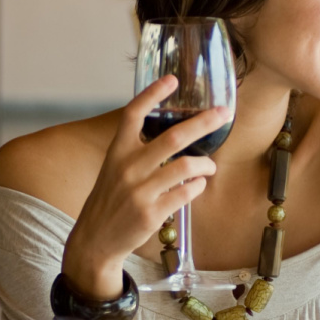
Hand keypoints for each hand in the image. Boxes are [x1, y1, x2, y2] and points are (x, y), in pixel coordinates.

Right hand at [62, 75, 231, 298]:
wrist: (95, 239)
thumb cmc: (110, 199)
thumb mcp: (114, 168)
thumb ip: (136, 150)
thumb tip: (172, 133)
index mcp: (117, 151)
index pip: (133, 113)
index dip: (153, 94)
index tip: (173, 79)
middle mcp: (128, 167)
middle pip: (173, 137)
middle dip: (204, 122)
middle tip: (224, 113)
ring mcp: (140, 191)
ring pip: (186, 167)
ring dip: (205, 164)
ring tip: (210, 166)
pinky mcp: (151, 213)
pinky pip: (186, 193)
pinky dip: (197, 186)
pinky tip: (198, 185)